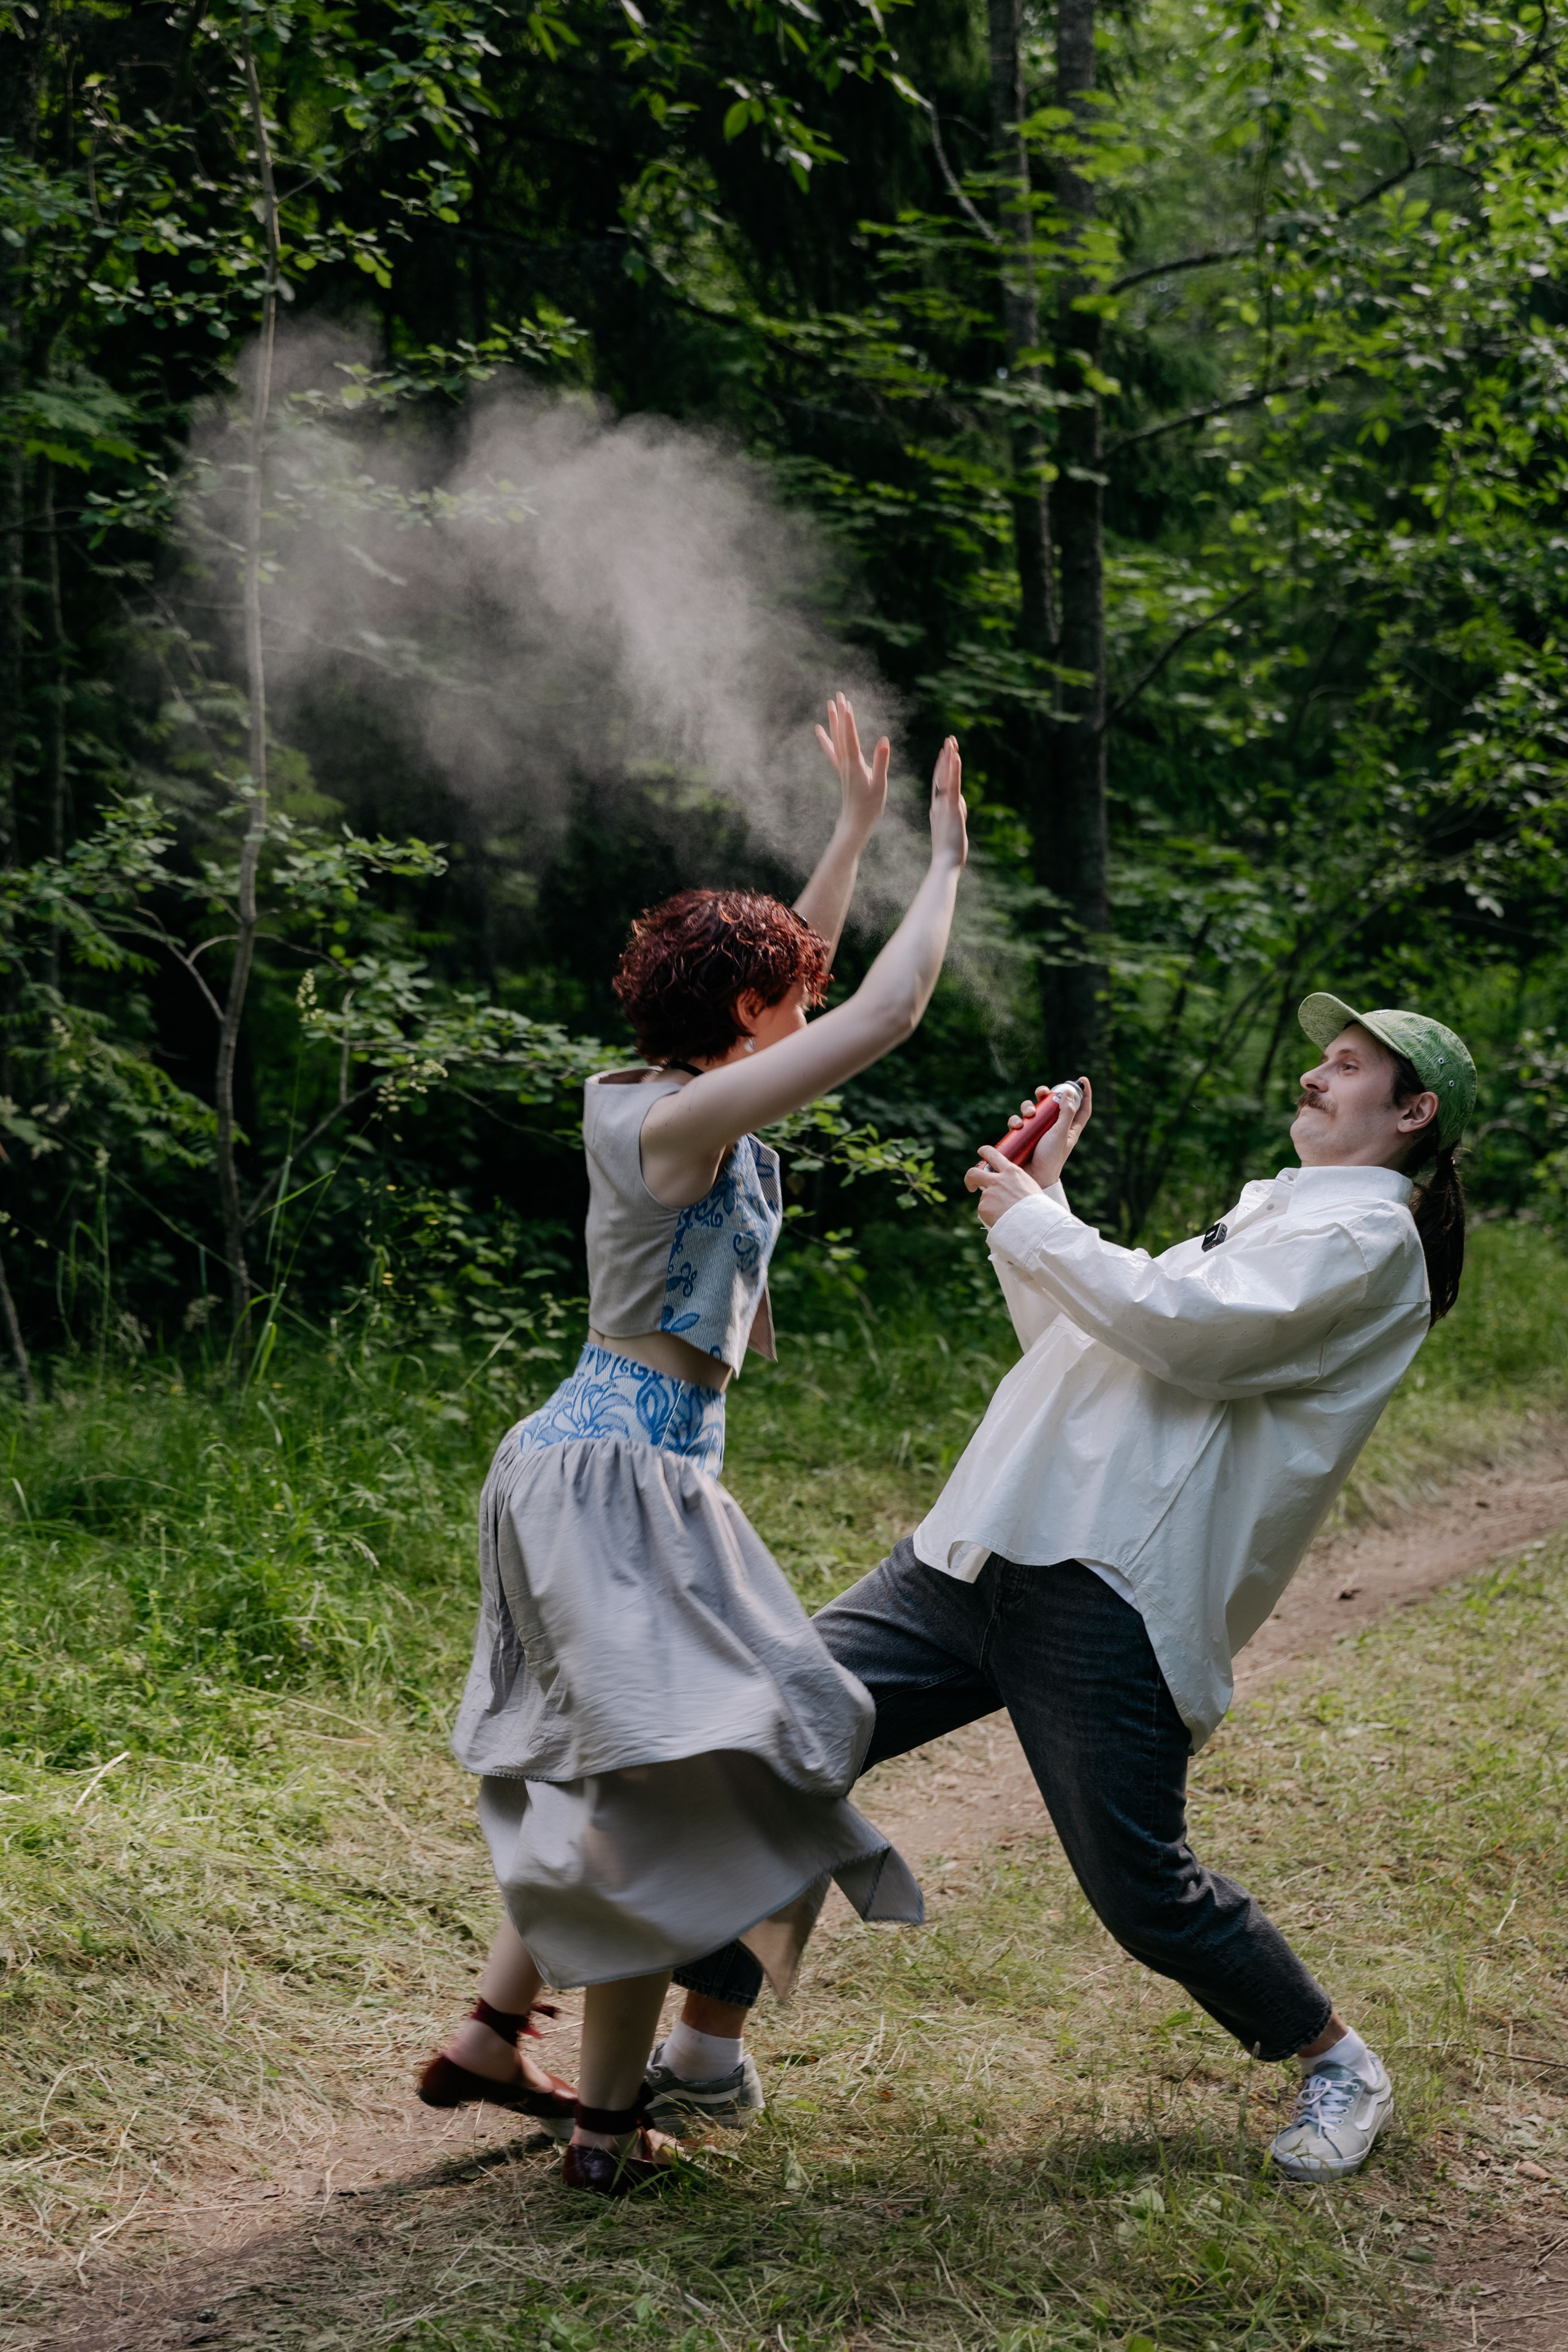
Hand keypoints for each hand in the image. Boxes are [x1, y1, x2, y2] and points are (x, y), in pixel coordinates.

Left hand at [815, 692, 888, 844]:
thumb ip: (881, 762)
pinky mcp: (843, 771)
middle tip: (838, 695)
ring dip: (834, 721)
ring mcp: (843, 766)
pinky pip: (832, 751)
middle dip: (840, 714)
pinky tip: (820, 730)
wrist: (855, 823)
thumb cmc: (870, 807)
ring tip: (831, 704)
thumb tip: (885, 741)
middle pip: (841, 734)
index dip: (849, 721)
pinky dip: (826, 739)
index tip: (846, 704)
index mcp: (855, 766)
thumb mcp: (880, 785)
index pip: (851, 739)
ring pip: (836, 739)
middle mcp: (846, 763)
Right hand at [928, 734, 966, 868]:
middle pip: (941, 776)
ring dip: (948, 758)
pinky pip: (952, 785)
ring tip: (951, 742)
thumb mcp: (954, 828)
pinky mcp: (951, 808)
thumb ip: (956, 814)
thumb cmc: (949, 852)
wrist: (945, 862)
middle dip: (945, 758)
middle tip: (948, 741)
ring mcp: (943, 805)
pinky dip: (953, 770)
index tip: (943, 755)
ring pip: (946, 777)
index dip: (941, 768)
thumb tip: (960, 805)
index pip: (940, 784)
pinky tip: (955, 757)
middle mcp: (938, 804)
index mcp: (938, 809)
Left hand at [964, 1146, 1040, 1228]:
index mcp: (1011, 1172)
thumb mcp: (1030, 1186)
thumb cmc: (1038, 1207)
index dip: (985, 1151)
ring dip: (991, 1205)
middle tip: (972, 1186)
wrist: (1034, 1223)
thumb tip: (1012, 1191)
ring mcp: (988, 1194)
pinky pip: (984, 1211)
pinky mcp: (983, 1207)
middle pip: (974, 1173)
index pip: (993, 1154)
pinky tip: (1002, 1220)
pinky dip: (990, 1216)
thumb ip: (1017, 1184)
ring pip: (984, 1198)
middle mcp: (997, 1180)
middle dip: (970, 1179)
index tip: (981, 1152)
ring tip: (1006, 1215)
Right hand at [1005, 1075, 1091, 1188]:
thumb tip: (1069, 1093)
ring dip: (1027, 1106)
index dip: (1084, 1093)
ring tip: (1028, 1114)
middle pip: (1052, 1104)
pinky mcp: (1023, 1136)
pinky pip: (1018, 1121)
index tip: (1082, 1079)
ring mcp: (1037, 1131)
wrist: (1034, 1177)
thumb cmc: (1052, 1158)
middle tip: (1042, 1092)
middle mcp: (1054, 1127)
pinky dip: (1016, 1120)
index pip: (1081, 1108)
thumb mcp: (1061, 1134)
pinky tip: (1017, 1125)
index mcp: (1070, 1127)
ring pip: (1032, 1110)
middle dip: (1046, 1094)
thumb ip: (1066, 1113)